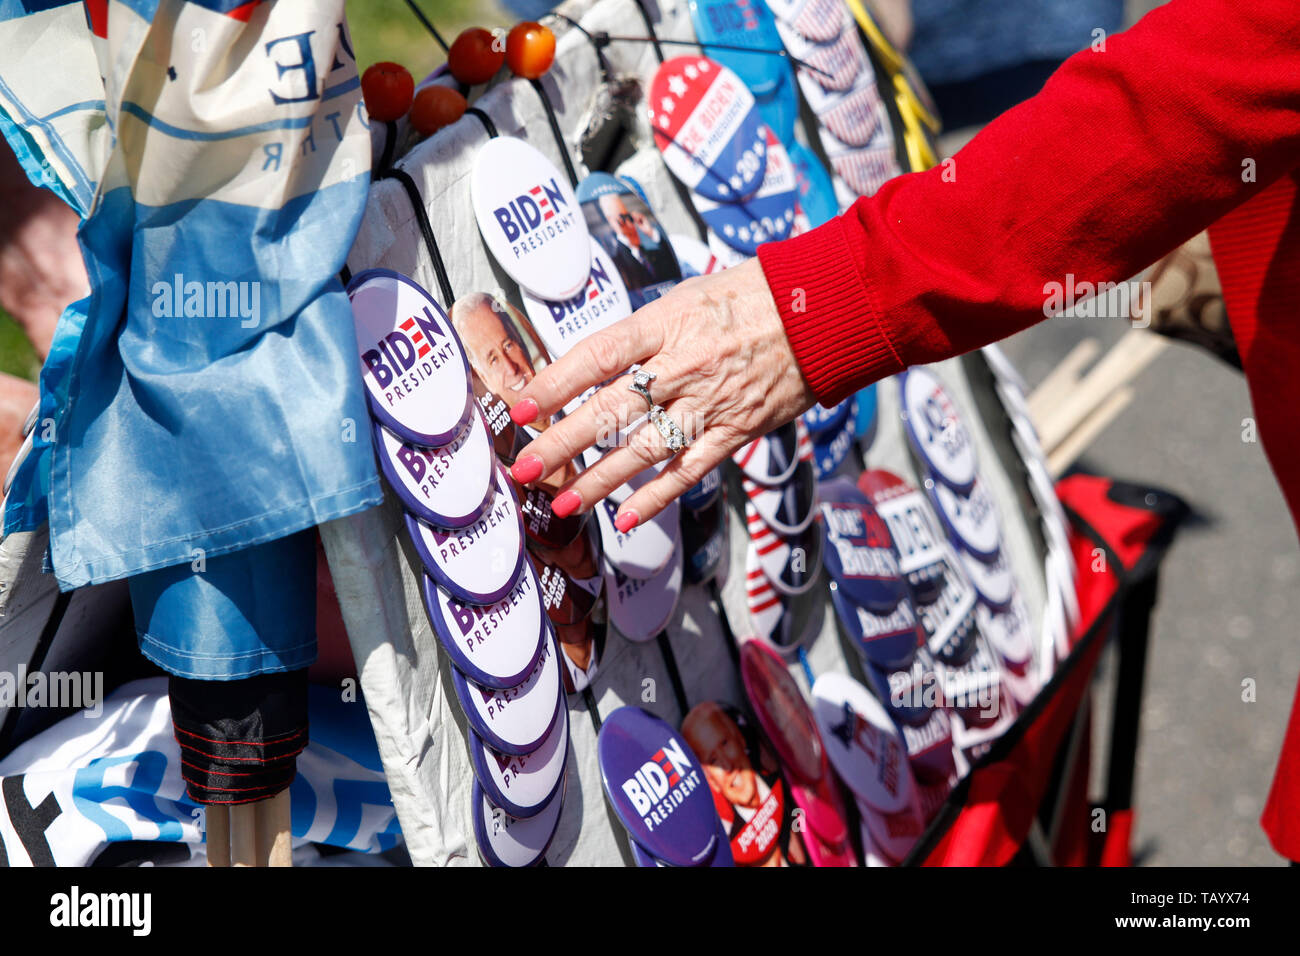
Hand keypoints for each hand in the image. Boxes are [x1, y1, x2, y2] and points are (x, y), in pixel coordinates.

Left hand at [506, 258, 815, 529]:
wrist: (822, 311)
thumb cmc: (749, 297)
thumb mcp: (685, 296)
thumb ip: (642, 334)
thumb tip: (593, 367)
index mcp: (667, 323)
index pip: (598, 356)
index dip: (554, 384)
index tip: (518, 407)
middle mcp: (684, 366)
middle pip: (611, 411)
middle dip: (561, 443)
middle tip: (524, 468)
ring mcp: (710, 403)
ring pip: (644, 450)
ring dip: (598, 481)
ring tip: (562, 504)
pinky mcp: (735, 431)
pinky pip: (689, 471)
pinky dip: (655, 498)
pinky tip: (623, 518)